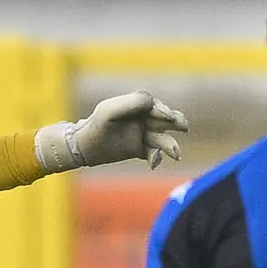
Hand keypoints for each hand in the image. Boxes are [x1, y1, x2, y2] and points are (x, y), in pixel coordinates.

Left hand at [60, 92, 190, 170]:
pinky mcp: (139, 149)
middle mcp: (142, 118)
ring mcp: (142, 134)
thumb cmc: (96, 126)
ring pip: (162, 138)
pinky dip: (156, 158)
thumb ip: (131, 103)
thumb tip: (153, 103)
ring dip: (170, 146)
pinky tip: (153, 164)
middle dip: (176, 122)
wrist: (82, 147)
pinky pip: (153, 153)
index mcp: (136, 105)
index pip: (154, 106)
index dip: (162, 111)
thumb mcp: (110, 111)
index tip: (167, 117)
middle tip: (183, 127)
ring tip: (176, 154)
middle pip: (165, 120)